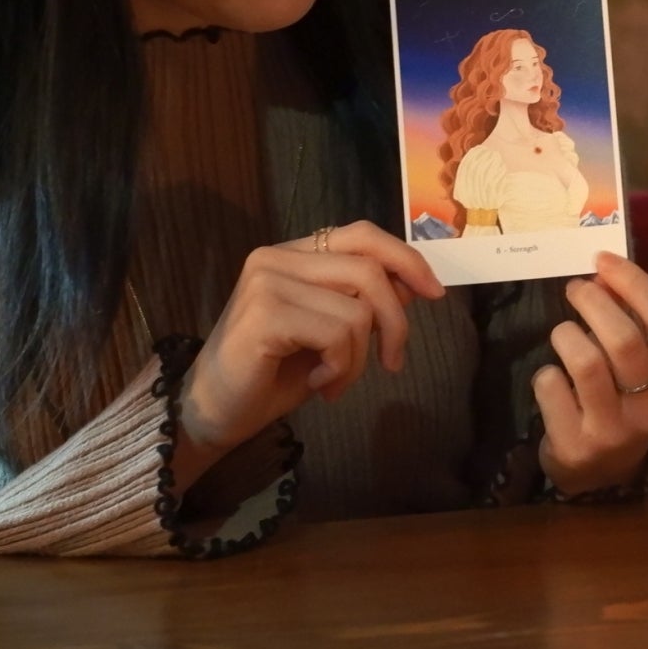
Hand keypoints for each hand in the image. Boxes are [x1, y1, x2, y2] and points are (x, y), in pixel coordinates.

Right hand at [175, 222, 445, 486]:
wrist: (213, 414)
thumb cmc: (272, 374)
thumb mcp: (330, 331)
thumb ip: (363, 300)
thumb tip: (415, 282)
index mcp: (294, 253)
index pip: (362, 234)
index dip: (406, 258)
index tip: (434, 292)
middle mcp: (277, 257)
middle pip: (369, 269)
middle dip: (395, 321)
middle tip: (391, 362)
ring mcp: (267, 281)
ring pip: (358, 309)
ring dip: (360, 357)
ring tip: (334, 380)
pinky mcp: (263, 314)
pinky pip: (338, 334)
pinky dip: (340, 368)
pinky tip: (316, 383)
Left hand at [535, 253, 647, 495]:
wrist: (598, 473)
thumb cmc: (623, 402)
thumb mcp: (642, 367)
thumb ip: (633, 322)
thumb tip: (605, 274)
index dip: (634, 283)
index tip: (604, 260)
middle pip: (625, 340)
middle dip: (593, 302)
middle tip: (575, 288)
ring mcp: (615, 431)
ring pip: (586, 361)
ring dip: (567, 335)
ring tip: (563, 333)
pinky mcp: (577, 445)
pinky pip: (552, 387)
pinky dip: (546, 374)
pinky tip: (553, 380)